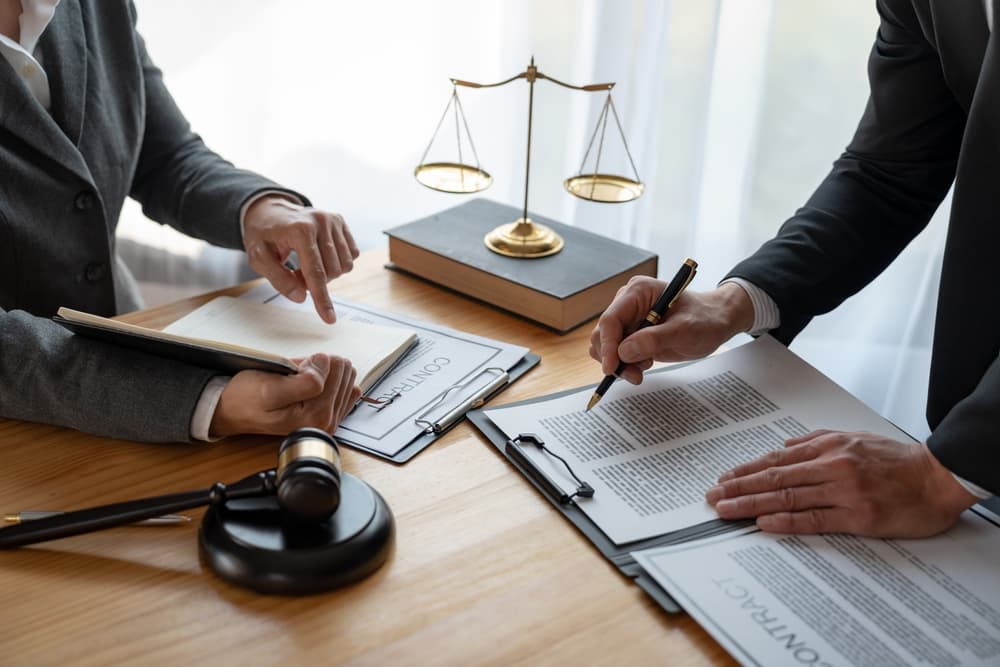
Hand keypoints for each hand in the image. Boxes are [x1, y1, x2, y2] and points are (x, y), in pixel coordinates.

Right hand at [210, 354, 360, 437]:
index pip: (337, 370)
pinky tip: (312, 383)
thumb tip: (327, 363)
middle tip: (296, 375)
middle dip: (321, 368)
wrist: (233, 411)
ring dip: (323, 372)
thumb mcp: (270, 388)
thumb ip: (303, 380)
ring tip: (299, 380)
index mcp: (317, 417)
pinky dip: (328, 379)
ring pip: (345, 378)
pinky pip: (344, 387)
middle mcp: (327, 422)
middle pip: (345, 374)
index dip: (316, 361)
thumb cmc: (247, 399)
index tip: (298, 368)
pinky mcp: (327, 414)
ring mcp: (329, 420)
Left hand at [243, 195, 359, 322]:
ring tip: (307, 263)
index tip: (329, 318)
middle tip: (297, 273)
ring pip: (344, 266)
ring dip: (327, 273)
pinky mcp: (341, 221)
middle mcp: (321, 221)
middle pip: (331, 272)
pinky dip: (336, 262)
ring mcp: (333, 220)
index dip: (322, 298)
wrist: (269, 211)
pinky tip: (320, 255)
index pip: (315, 272)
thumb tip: (301, 296)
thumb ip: (279, 279)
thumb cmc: (263, 234)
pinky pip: (351, 255)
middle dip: (316, 281)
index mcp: (300, 229)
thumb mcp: (259, 258)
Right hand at [589, 279, 753, 384]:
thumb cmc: (705, 319)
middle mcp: (627, 303)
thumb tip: (623, 352)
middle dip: (613, 358)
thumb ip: (654, 339)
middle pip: (603, 334)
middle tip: (634, 375)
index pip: (611, 319)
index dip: (607, 345)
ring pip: (606, 346)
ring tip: (642, 369)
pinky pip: (616, 352)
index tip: (611, 368)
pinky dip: (625, 364)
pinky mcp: (631, 333)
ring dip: (619, 363)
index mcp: (638, 292)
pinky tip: (645, 364)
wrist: (715, 322)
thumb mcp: (684, 330)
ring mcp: (628, 318)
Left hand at [705, 430, 977, 536]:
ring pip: (787, 497)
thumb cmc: (898, 460)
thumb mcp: (855, 437)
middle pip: (775, 478)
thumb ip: (818, 440)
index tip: (724, 478)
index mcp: (829, 447)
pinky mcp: (858, 517)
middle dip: (739, 487)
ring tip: (726, 510)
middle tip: (713, 496)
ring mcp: (843, 492)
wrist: (938, 478)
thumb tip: (785, 444)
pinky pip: (814, 519)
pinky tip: (763, 522)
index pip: (777, 460)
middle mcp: (831, 466)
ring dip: (751, 504)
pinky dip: (786, 520)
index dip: (747, 470)